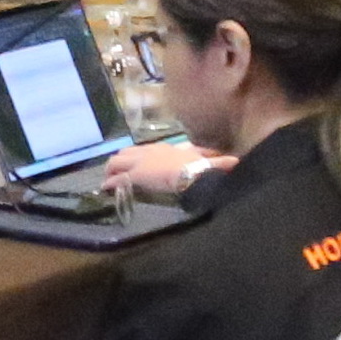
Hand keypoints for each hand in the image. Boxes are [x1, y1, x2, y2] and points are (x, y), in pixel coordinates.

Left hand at [112, 138, 235, 199]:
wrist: (193, 172)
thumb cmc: (201, 167)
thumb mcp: (209, 160)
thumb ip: (219, 160)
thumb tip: (235, 161)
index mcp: (166, 148)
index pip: (147, 150)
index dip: (139, 157)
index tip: (137, 164)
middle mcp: (150, 151)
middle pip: (127, 152)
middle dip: (119, 161)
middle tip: (115, 172)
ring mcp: (141, 162)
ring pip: (117, 162)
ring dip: (111, 171)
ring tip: (107, 180)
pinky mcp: (135, 175)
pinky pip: (118, 179)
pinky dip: (110, 184)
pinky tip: (105, 190)